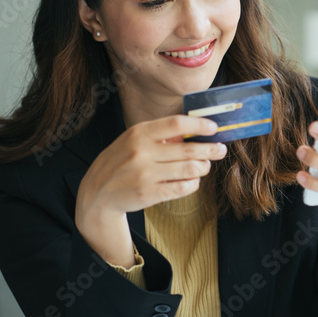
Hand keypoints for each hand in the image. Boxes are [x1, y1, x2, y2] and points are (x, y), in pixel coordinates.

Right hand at [75, 115, 225, 266]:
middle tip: (220, 150)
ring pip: (189, 169)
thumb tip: (194, 132)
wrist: (97, 192)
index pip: (176, 123)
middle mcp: (142, 152)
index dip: (199, 125)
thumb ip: (160, 136)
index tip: (213, 128)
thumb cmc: (120, 161)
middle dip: (210, 150)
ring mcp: (145, 174)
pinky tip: (192, 180)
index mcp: (139, 133)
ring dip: (203, 168)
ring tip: (205, 166)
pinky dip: (192, 183)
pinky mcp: (149, 193)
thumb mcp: (133, 140)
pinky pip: (182, 187)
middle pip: (188, 149)